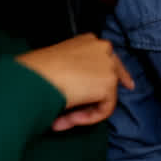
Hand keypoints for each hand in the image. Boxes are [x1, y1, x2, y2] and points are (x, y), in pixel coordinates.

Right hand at [16, 33, 133, 130]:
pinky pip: (104, 108)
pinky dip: (88, 118)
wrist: (34, 77)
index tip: (126, 84)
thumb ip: (73, 71)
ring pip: (105, 94)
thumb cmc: (35, 71)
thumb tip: (75, 89)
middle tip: (100, 107)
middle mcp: (102, 48)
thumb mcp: (57, 63)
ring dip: (84, 110)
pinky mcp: (108, 83)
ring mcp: (108, 65)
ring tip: (61, 119)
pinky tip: (68, 119)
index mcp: (88, 40)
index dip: (115, 73)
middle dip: (105, 94)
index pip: (107, 57)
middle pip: (114, 73)